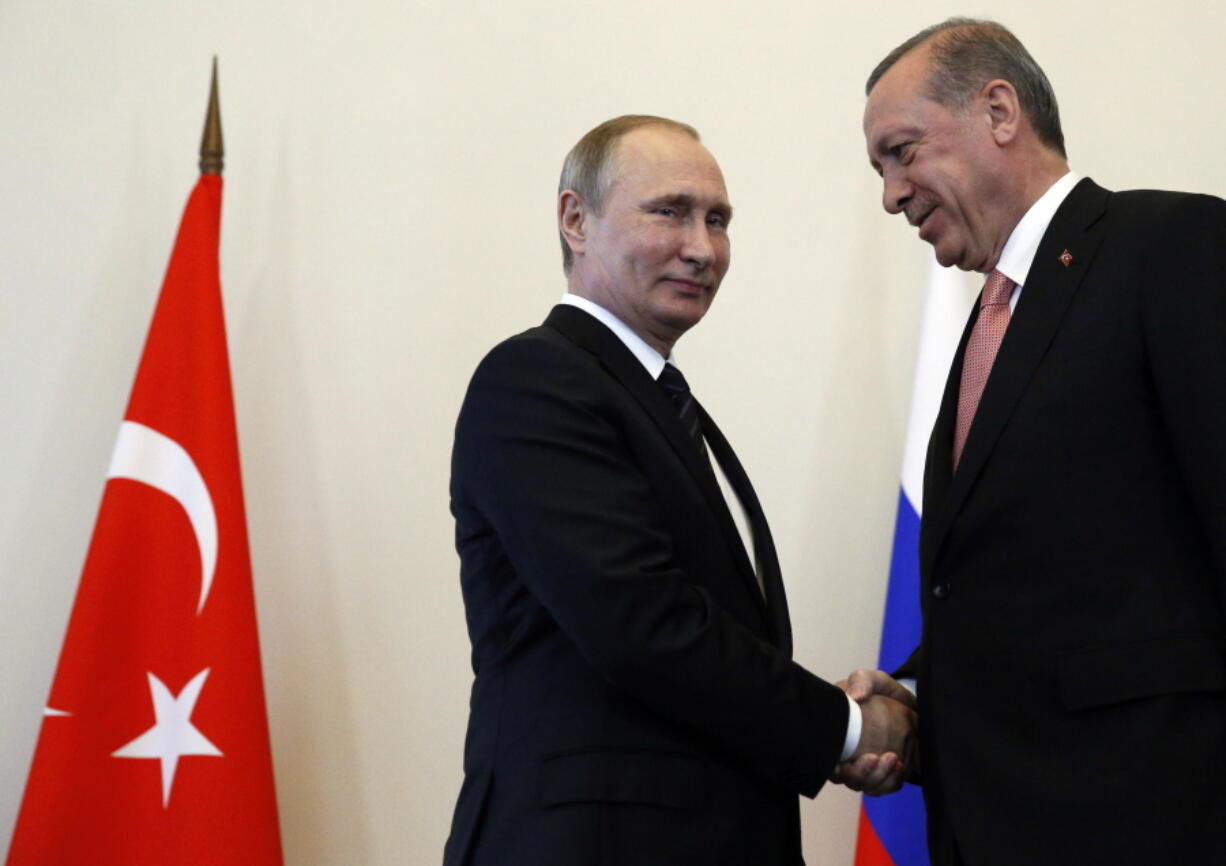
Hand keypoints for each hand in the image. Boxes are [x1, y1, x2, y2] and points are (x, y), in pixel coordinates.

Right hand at [829, 670, 916, 795]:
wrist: (907, 706)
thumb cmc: (882, 693)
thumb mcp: (873, 680)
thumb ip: (863, 681)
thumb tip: (855, 695)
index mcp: (835, 735)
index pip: (825, 759)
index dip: (833, 768)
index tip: (844, 763)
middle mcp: (845, 756)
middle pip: (847, 778)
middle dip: (861, 774)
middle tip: (877, 757)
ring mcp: (863, 767)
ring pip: (865, 786)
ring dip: (878, 778)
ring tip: (894, 760)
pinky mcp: (881, 774)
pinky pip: (883, 787)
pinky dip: (890, 782)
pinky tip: (900, 768)